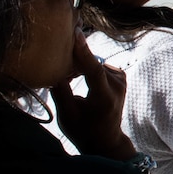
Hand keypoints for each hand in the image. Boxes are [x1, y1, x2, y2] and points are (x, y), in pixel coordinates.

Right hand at [51, 33, 135, 159]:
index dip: (84, 51)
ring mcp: (121, 79)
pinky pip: (98, 64)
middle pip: (92, 63)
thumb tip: (51, 69)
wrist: (106, 140)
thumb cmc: (83, 130)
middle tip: (54, 65)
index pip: (95, 70)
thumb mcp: (67, 115)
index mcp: (105, 98)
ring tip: (65, 76)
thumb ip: (60, 91)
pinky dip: (85, 66)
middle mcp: (117, 86)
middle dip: (72, 61)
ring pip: (94, 62)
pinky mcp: (119, 75)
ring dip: (78, 64)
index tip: (75, 33)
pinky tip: (75, 75)